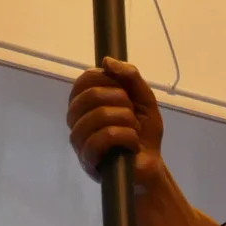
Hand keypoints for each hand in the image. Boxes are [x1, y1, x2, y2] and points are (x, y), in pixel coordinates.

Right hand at [67, 56, 163, 185]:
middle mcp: (75, 118)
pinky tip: (132, 144)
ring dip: (126, 121)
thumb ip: (130, 77)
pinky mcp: (87, 159)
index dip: (109, 80)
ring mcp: (78, 139)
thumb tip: (107, 61)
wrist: (150, 165)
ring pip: (98, 115)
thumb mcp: (143, 99)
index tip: (125, 93)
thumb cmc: (142, 132)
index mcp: (85, 102)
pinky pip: (103, 137)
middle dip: (122, 102)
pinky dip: (126, 137)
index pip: (85, 79)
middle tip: (132, 115)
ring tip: (133, 131)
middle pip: (91, 95)